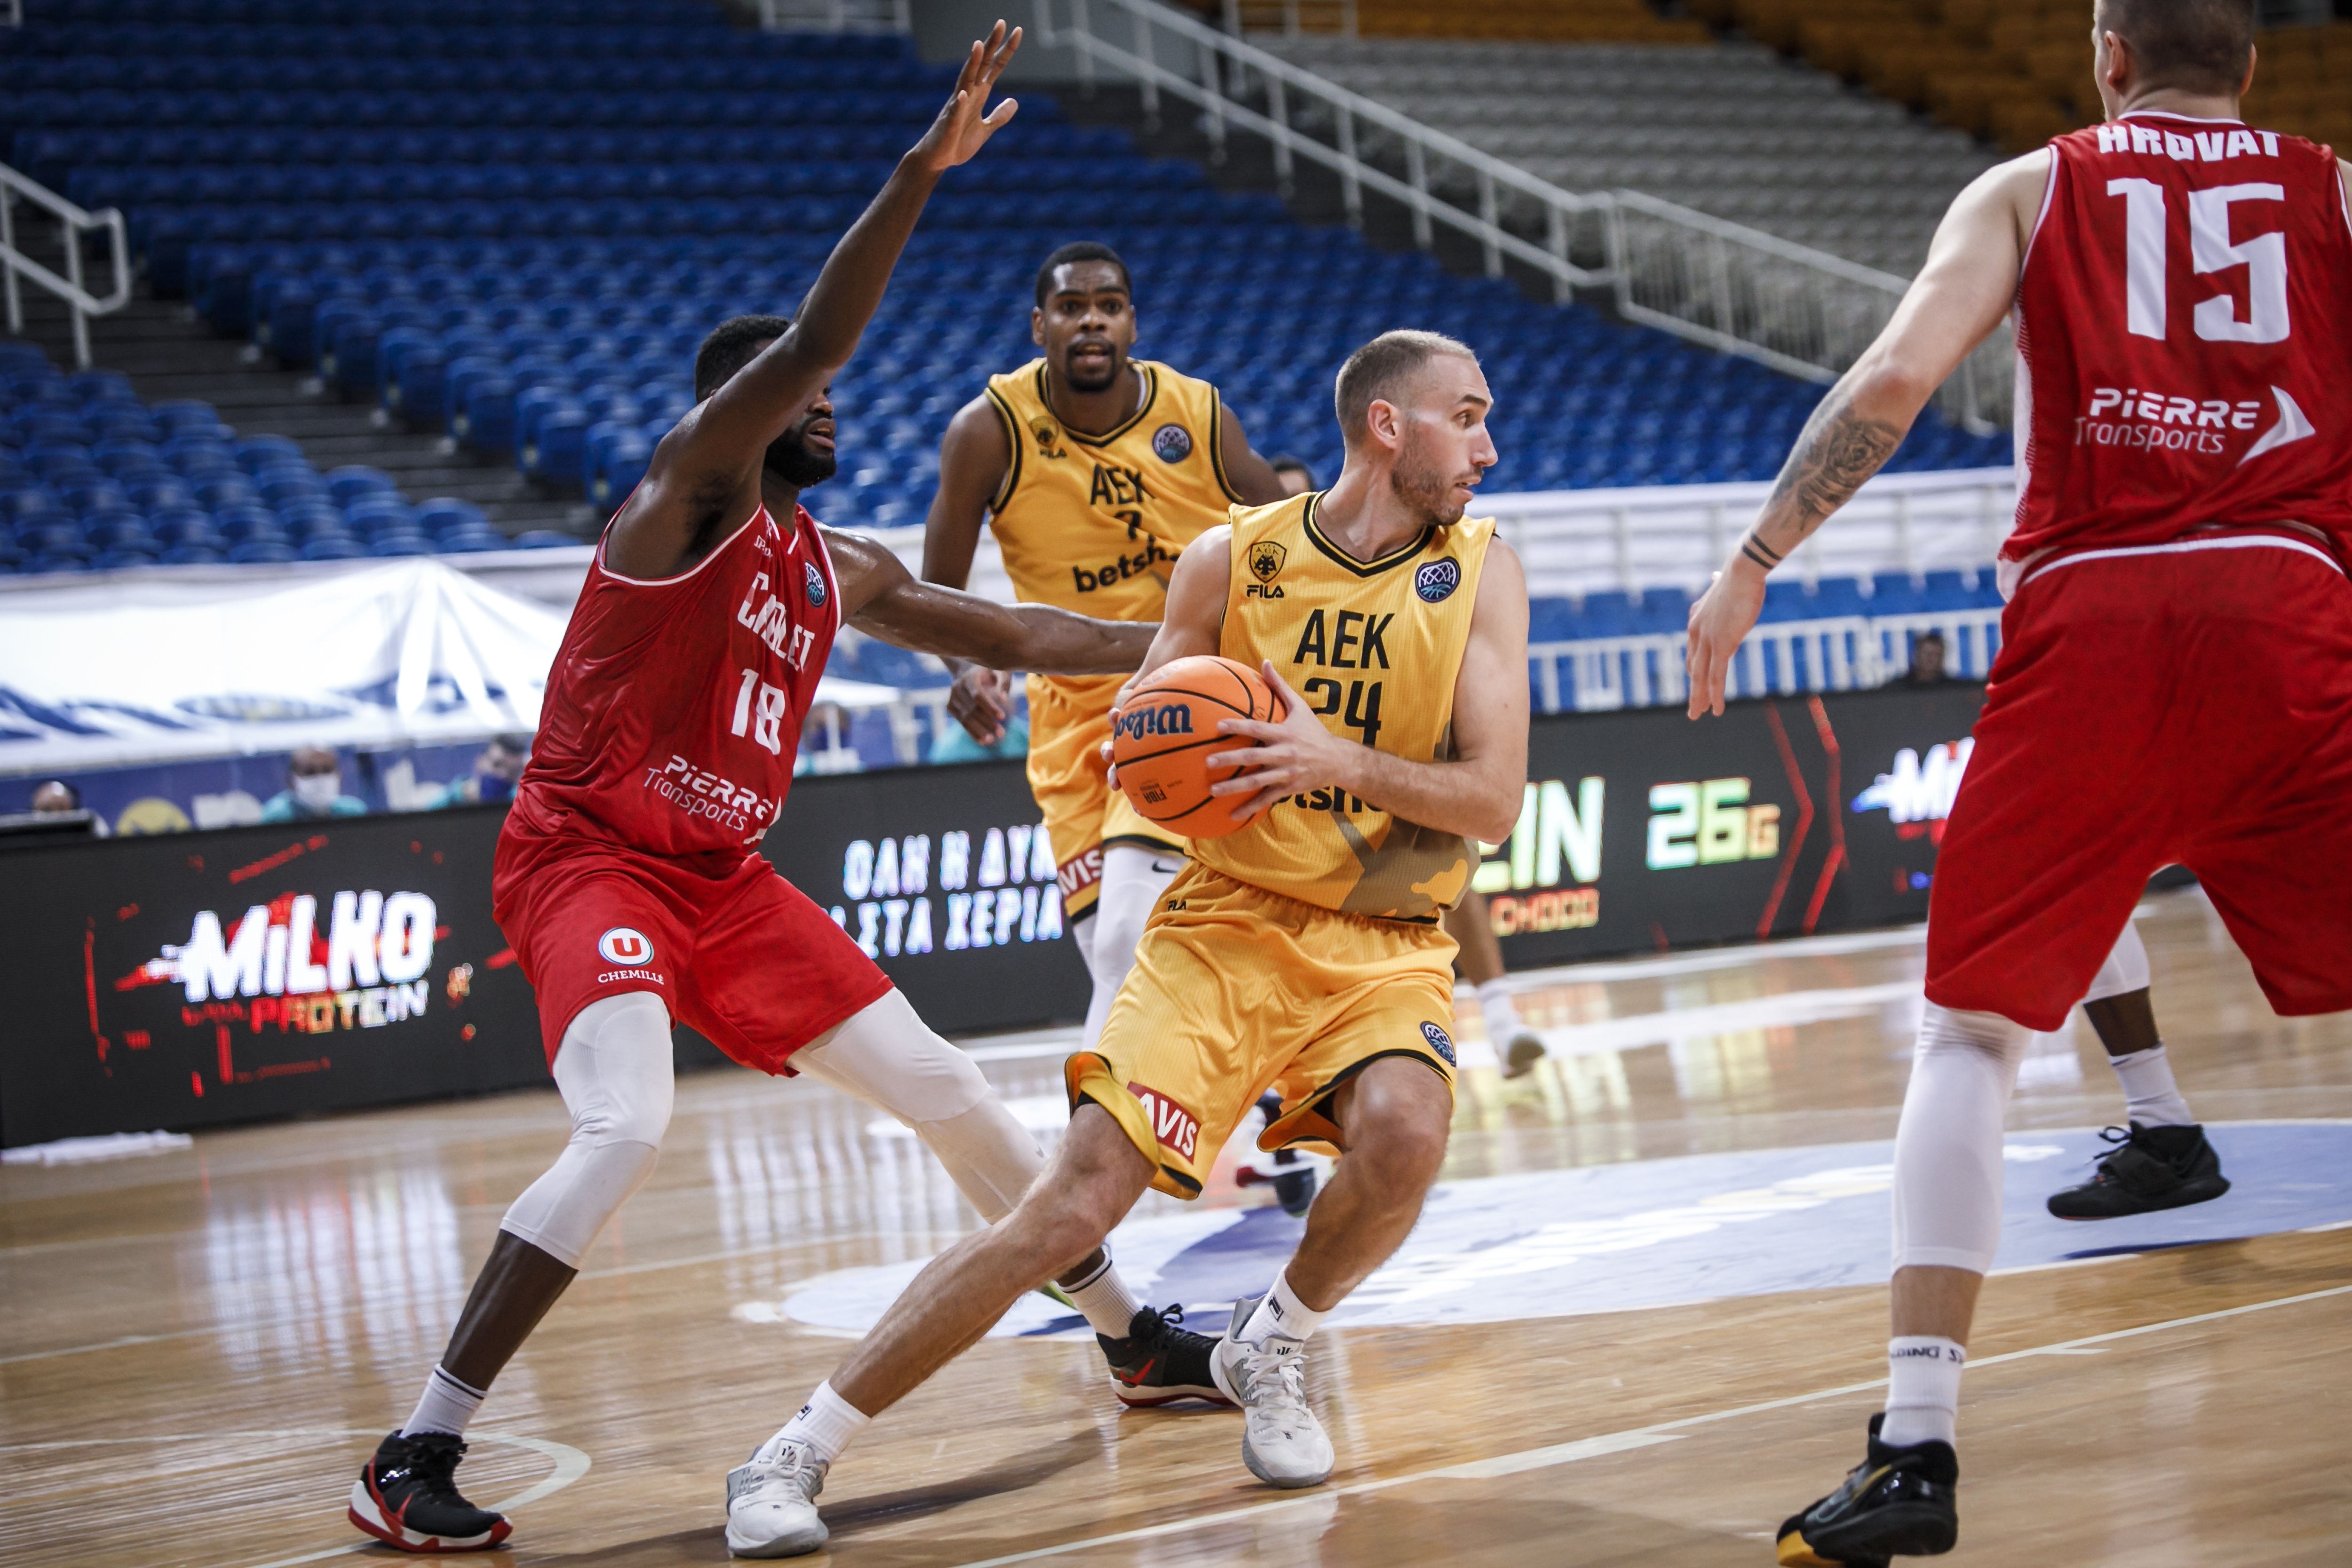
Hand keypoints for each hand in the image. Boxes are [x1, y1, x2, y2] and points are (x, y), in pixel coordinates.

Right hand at [912, 21, 1020, 172]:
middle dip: (991, 45)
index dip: (1006, 50)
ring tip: (978, 45)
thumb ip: (999, 115)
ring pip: (965, 80)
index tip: (1018, 32)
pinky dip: (959, 103)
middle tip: (1001, 23)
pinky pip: (954, 112)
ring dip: (972, 64)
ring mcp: (957, 106)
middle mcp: (968, 94)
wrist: (937, 159)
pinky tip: (963, 94)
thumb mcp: (985, 129)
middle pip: (981, 65)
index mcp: (979, 94)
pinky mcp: (949, 124)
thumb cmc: (958, 142)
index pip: (995, 67)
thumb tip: (1014, 101)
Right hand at [948, 664, 1011, 743]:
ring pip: (965, 718)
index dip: (990, 707)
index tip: (1003, 717)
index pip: (978, 695)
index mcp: (969, 676)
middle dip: (987, 723)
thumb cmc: (989, 671)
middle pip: (971, 709)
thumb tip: (1003, 699)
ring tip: (992, 740)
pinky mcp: (950, 706)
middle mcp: (957, 687)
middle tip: (1001, 733)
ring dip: (979, 731)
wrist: (967, 669)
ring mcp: (952, 697)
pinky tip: (982, 741)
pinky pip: (961, 722)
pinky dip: (972, 732)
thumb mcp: (1000, 670)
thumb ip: (1004, 682)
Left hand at [1204, 662, 1353, 824]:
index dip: (1238, 727)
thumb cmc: (1314, 731)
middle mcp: (1284, 754)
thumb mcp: (1300, 707)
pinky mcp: (1288, 789)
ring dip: (1234, 787)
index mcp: (1284, 733)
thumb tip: (1264, 662)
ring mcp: (1286, 773)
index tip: (1218, 726)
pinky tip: (1232, 814)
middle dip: (1230, 760)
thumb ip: (1280, 686)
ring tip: (1213, 790)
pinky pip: (1267, 798)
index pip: (1258, 729)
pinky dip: (1250, 807)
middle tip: (1208, 762)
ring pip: (1257, 781)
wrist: (1338, 761)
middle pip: (1253, 757)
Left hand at [1685, 556, 1767, 717]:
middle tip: (1693, 709)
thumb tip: (1715, 577)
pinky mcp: (1722, 645)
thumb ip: (1717, 589)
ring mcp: (1707, 640)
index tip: (1693, 682)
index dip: (1693, 669)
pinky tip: (1716, 709)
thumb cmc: (1739, 577)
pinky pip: (1716, 676)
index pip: (1692, 652)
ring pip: (1700, 677)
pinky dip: (1715, 695)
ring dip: (1700, 698)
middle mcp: (1696, 632)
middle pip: (1693, 668)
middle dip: (1693, 691)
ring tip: (1698, 715)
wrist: (1742, 572)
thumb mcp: (1723, 586)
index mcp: (1696, 620)